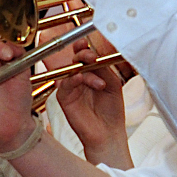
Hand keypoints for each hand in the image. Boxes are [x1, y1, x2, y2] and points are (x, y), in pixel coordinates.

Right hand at [50, 39, 127, 160]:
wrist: (109, 133)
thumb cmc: (111, 111)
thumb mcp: (112, 84)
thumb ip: (103, 68)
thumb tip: (95, 54)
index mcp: (91, 74)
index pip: (83, 56)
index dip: (83, 48)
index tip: (86, 43)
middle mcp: (79, 79)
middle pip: (74, 60)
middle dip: (82, 55)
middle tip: (91, 57)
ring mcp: (71, 89)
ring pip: (71, 71)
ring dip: (83, 70)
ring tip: (100, 82)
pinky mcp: (64, 99)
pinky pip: (65, 85)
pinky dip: (73, 80)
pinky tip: (82, 79)